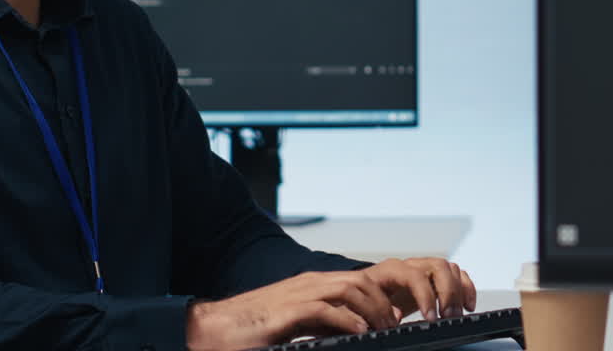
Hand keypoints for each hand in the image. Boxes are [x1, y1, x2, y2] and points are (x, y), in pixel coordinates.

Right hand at [185, 269, 398, 350]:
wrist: (215, 328)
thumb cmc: (253, 327)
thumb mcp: (296, 323)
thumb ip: (322, 323)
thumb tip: (350, 331)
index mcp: (311, 284)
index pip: (356, 280)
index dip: (381, 296)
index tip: (396, 316)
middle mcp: (308, 284)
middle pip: (359, 280)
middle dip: (383, 301)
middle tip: (396, 324)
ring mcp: (298, 294)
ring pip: (349, 289)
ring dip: (372, 308)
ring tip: (384, 328)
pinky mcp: (287, 312)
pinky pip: (325, 310)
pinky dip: (348, 320)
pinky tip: (360, 332)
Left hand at [361, 257, 476, 321]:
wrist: (362, 293)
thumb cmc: (362, 300)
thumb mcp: (363, 306)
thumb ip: (378, 310)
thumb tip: (395, 318)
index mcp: (391, 270)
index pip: (414, 275)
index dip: (426, 295)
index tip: (431, 317)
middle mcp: (410, 266)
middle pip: (438, 266)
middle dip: (447, 293)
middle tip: (448, 317)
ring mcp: (424, 269)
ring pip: (449, 268)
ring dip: (458, 292)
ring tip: (456, 316)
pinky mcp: (434, 278)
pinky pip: (457, 275)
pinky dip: (466, 288)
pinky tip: (468, 306)